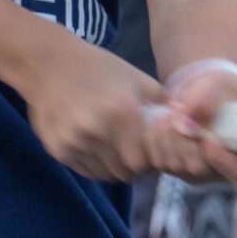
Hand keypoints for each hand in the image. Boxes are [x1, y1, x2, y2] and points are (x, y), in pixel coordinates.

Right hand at [23, 41, 160, 181]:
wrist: (49, 63)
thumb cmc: (100, 70)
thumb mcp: (138, 80)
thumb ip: (165, 107)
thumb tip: (187, 132)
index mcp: (123, 112)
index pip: (147, 160)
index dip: (152, 159)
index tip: (151, 151)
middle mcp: (98, 130)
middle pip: (128, 171)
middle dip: (135, 164)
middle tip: (134, 151)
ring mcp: (75, 142)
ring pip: (107, 175)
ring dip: (115, 165)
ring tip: (114, 145)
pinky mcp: (58, 149)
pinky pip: (86, 171)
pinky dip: (95, 164)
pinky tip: (95, 144)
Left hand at [144, 66, 236, 184]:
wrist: (207, 94)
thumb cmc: (224, 90)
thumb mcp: (221, 86)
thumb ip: (207, 99)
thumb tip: (185, 118)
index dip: (221, 160)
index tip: (208, 139)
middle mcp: (223, 170)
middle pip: (200, 170)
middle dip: (184, 143)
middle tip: (173, 116)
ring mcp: (199, 171)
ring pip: (177, 167)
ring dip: (166, 140)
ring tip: (164, 114)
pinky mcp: (178, 167)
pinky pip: (161, 162)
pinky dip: (155, 142)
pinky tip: (157, 121)